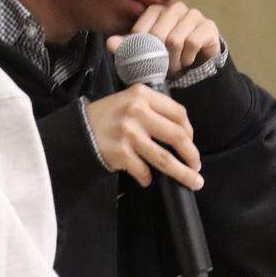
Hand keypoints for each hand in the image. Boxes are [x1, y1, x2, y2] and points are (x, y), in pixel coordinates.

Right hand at [84, 85, 202, 189]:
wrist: (79, 128)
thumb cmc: (109, 115)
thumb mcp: (130, 100)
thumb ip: (154, 110)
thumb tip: (183, 135)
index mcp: (143, 95)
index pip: (178, 113)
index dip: (190, 131)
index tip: (190, 142)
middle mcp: (137, 111)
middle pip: (177, 136)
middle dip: (192, 154)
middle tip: (197, 166)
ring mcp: (128, 133)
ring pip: (164, 158)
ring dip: (182, 173)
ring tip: (194, 181)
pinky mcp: (120, 152)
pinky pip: (143, 170)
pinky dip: (147, 178)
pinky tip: (147, 179)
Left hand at [107, 1, 220, 76]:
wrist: (196, 66)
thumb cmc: (167, 55)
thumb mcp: (145, 52)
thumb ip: (128, 47)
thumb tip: (110, 43)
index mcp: (157, 10)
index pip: (142, 28)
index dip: (142, 48)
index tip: (146, 59)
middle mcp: (176, 8)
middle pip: (158, 34)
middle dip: (158, 56)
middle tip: (161, 67)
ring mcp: (194, 15)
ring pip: (175, 40)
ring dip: (173, 60)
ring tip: (174, 67)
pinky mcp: (208, 26)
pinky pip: (192, 42)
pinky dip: (187, 58)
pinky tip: (187, 61)